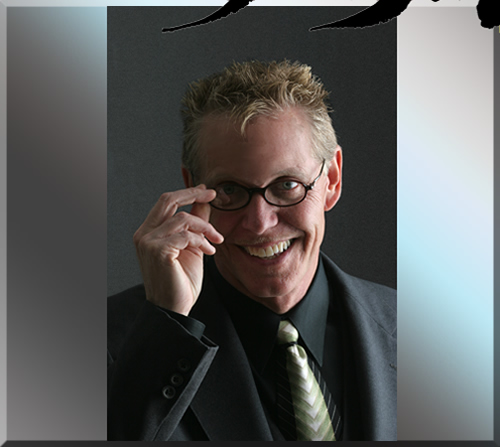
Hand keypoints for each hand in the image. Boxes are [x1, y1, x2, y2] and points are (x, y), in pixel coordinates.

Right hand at [133, 185, 223, 315]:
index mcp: (149, 231)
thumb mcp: (192, 246)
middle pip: (168, 200)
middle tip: (213, 194)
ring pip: (183, 218)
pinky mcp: (157, 251)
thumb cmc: (182, 281)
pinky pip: (186, 235)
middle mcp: (144, 234)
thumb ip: (195, 224)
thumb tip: (204, 201)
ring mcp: (148, 242)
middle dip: (193, 194)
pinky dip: (202, 241)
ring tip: (216, 241)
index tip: (207, 190)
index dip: (187, 192)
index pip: (166, 202)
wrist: (174, 309)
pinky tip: (210, 252)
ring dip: (205, 228)